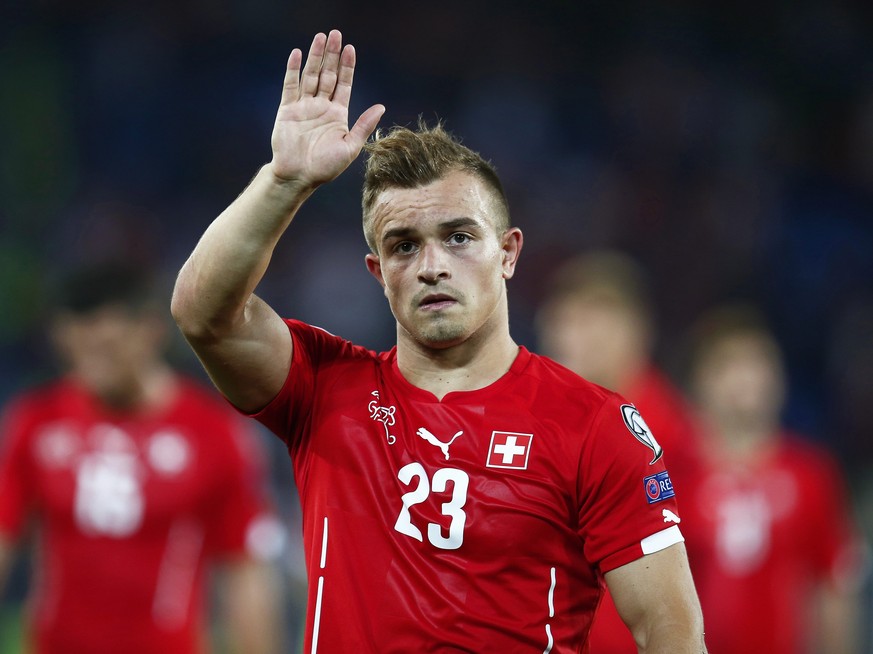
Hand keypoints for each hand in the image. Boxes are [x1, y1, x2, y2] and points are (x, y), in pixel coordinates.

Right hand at [270, 30, 384, 186]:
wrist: (299, 177)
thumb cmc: (326, 167)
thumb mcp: (351, 147)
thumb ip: (364, 125)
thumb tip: (381, 106)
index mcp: (338, 114)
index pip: (344, 84)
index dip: (347, 67)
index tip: (351, 49)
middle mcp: (321, 107)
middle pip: (328, 74)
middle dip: (332, 55)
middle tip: (335, 34)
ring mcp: (304, 107)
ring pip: (311, 75)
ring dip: (315, 56)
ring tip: (320, 37)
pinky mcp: (287, 110)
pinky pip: (290, 85)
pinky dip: (294, 69)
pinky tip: (298, 53)